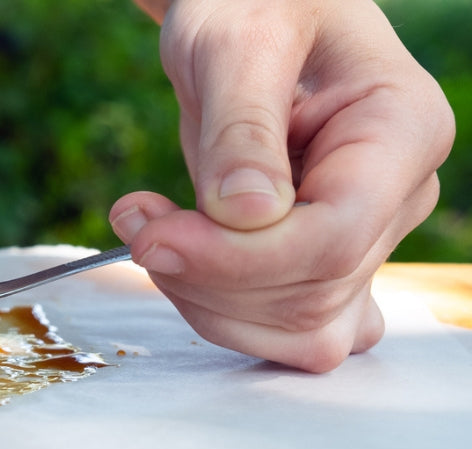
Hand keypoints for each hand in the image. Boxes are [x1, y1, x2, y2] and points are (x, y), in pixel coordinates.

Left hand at [113, 0, 454, 371]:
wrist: (249, 10)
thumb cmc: (251, 4)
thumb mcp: (234, 42)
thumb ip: (241, 127)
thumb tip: (247, 217)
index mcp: (400, 131)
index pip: (331, 239)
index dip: (234, 258)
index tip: (151, 234)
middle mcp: (397, 196)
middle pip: (309, 294)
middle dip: (205, 275)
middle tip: (135, 218)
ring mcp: (366, 236)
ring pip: (300, 330)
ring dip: (205, 299)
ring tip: (148, 227)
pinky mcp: (322, 261)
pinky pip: (288, 330)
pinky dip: (221, 311)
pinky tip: (179, 255)